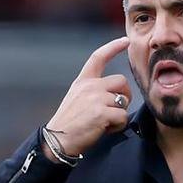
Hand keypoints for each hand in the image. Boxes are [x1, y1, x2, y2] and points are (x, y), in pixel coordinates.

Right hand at [43, 37, 131, 161]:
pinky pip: (122, 116)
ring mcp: (96, 98)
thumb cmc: (69, 124)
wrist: (56, 141)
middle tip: (114, 110)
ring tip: (104, 124)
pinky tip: (104, 130)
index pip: (98, 57)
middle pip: (121, 82)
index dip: (113, 47)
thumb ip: (93, 91)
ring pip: (123, 101)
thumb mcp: (76, 99)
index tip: (126, 41)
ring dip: (118, 115)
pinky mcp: (102, 113)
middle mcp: (90, 86)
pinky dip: (118, 126)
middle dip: (124, 95)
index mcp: (82, 81)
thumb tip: (116, 94)